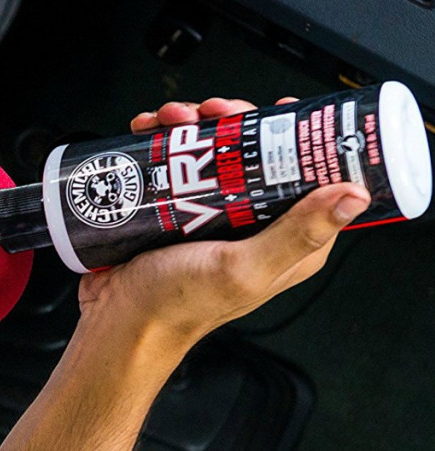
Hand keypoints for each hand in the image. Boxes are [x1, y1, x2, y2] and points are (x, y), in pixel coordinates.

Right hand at [79, 98, 370, 378]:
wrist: (118, 319)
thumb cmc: (176, 305)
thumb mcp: (243, 268)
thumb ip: (297, 234)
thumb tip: (353, 196)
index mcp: (288, 241)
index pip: (308, 172)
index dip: (294, 133)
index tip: (272, 111)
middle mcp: (254, 223)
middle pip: (255, 150)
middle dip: (231, 119)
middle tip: (209, 113)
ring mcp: (213, 213)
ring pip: (213, 149)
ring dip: (190, 123)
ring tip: (168, 121)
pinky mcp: (176, 208)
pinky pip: (176, 161)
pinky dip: (162, 139)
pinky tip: (147, 133)